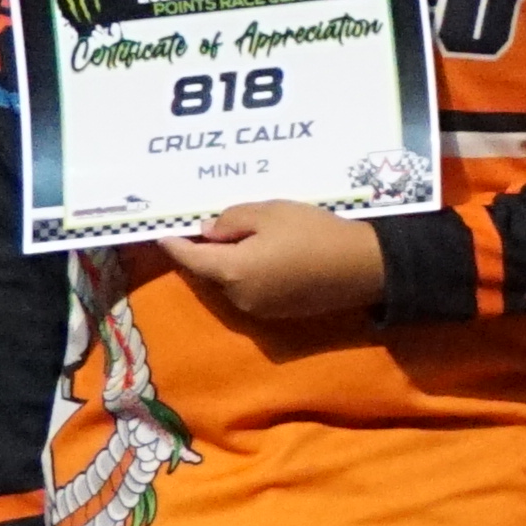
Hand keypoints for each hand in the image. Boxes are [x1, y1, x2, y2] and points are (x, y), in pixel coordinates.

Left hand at [153, 201, 388, 325]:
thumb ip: (230, 221)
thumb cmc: (315, 233)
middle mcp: (238, 297)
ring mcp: (259, 309)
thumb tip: (208, 232)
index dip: (174, 245)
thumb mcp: (269, 212)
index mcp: (231, 271)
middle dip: (206, 252)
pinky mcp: (278, 313)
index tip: (161, 234)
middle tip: (212, 228)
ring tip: (245, 240)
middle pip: (210, 272)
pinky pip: (251, 291)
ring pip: (230, 283)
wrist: (364, 267)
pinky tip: (267, 258)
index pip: (190, 258)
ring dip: (230, 264)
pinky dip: (249, 275)